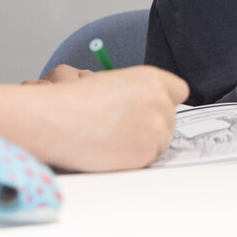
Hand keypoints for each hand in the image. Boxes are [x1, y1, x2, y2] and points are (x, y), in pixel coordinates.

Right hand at [14, 65, 187, 171]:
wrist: (58, 121)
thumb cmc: (77, 101)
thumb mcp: (112, 81)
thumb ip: (139, 90)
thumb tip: (152, 104)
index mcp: (152, 79)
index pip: (178, 91)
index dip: (164, 100)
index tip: (153, 108)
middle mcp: (160, 101)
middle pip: (170, 118)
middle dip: (153, 123)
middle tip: (125, 126)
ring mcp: (156, 128)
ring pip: (162, 140)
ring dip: (145, 141)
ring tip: (115, 137)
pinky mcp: (147, 153)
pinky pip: (150, 157)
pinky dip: (135, 156)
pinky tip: (113, 148)